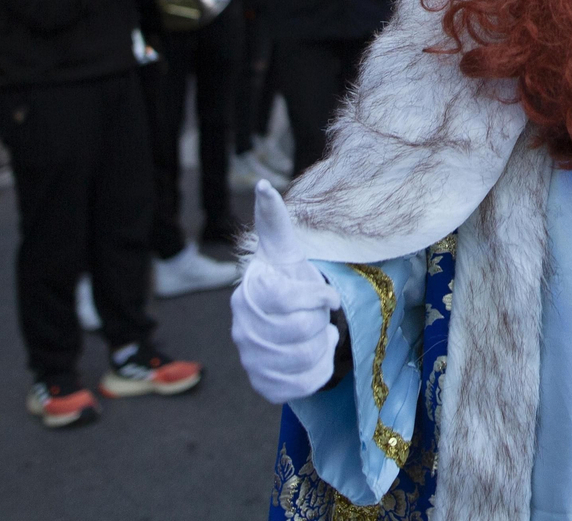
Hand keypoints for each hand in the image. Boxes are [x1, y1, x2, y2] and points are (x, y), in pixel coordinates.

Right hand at [230, 181, 342, 403]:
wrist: (289, 323)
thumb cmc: (291, 281)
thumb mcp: (287, 252)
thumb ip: (274, 221)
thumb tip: (264, 186)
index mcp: (249, 294)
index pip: (288, 300)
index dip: (317, 297)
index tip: (329, 295)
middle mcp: (242, 329)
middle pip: (300, 332)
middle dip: (321, 321)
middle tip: (322, 316)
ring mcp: (250, 359)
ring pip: (304, 359)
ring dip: (323, 345)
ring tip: (319, 333)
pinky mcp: (265, 385)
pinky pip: (303, 385)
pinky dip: (319, 371)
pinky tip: (316, 356)